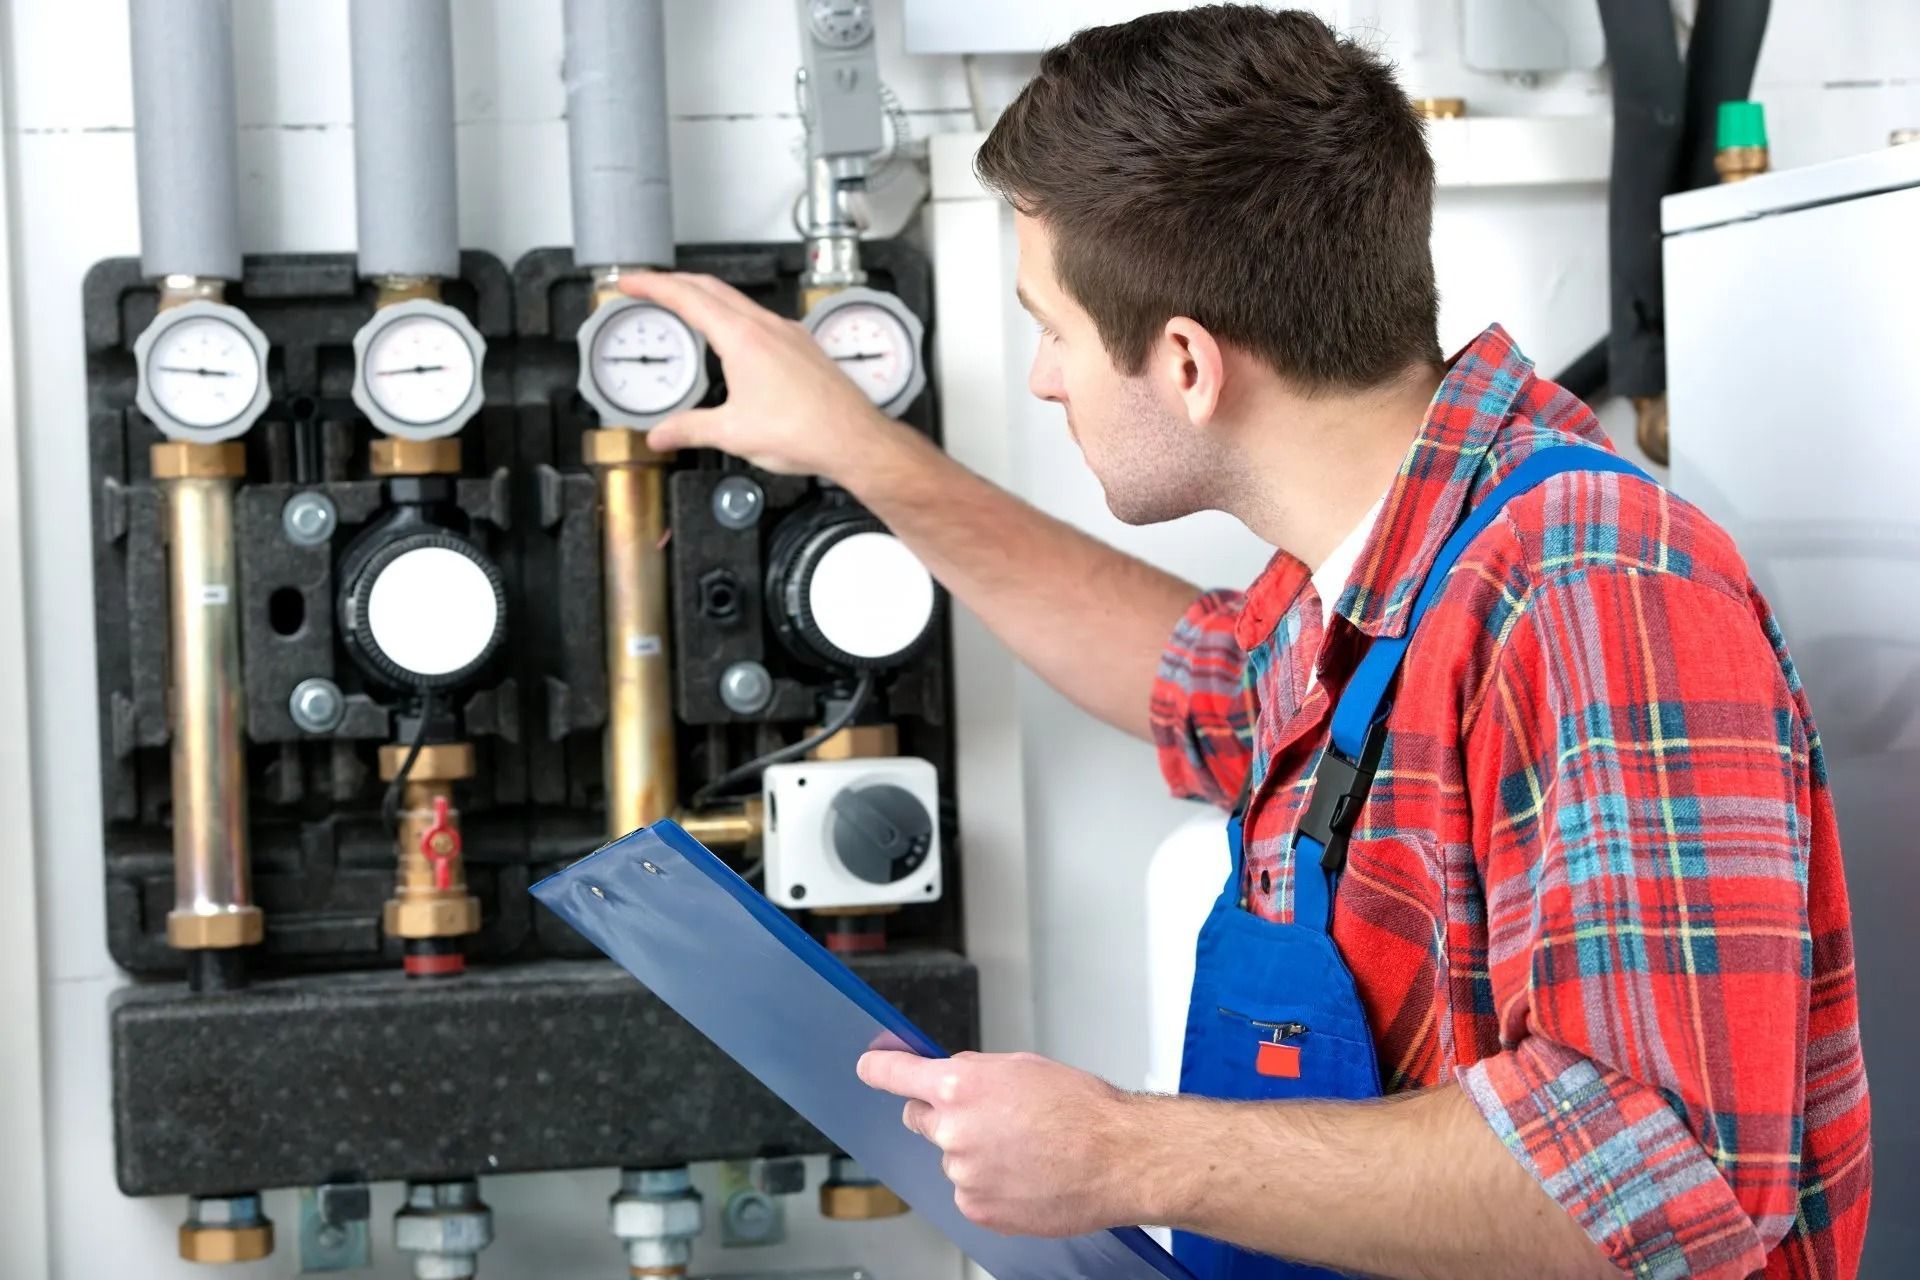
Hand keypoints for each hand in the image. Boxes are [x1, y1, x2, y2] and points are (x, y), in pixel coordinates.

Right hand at [618, 271, 898, 483]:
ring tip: (685, 308)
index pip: (688, 297)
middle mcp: (767, 327)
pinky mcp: (803, 347)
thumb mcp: (734, 434)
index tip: (631, 282)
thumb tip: (661, 435)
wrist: (855, 439)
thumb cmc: (805, 432)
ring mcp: (788, 333)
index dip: (653, 286)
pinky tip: (732, 337)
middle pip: (712, 288)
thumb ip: (690, 429)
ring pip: (739, 301)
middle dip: (675, 283)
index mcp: (743, 338)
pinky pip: (760, 318)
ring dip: (706, 297)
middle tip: (649, 288)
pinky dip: (734, 316)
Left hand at [857, 1049, 1142, 1236]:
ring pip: (952, 1158)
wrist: (1117, 1158)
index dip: (878, 1069)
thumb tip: (950, 1077)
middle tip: (988, 1118)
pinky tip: (1025, 1175)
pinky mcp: (977, 1209)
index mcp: (959, 1086)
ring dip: (975, 1154)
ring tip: (1025, 1151)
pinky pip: (970, 1191)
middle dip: (943, 1115)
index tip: (868, 1067)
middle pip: (921, 1119)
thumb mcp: (1022, 1067)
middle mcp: (952, 1130)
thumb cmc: (1081, 1109)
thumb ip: (975, 1071)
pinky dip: (990, 1185)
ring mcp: (962, 1173)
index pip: (895, 1075)